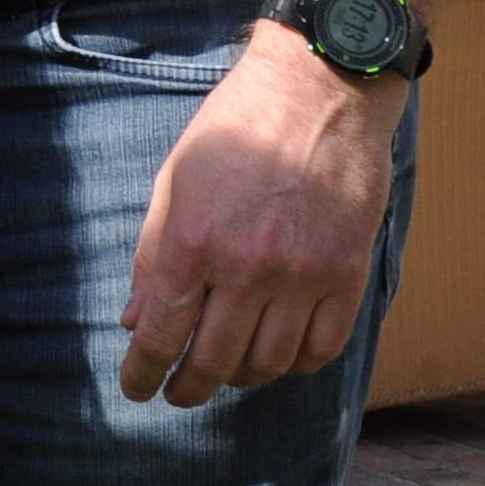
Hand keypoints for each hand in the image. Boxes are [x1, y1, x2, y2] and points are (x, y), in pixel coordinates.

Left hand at [120, 29, 404, 407]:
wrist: (319, 92)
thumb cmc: (235, 129)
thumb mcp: (174, 181)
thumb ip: (152, 254)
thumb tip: (134, 321)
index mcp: (194, 241)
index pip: (161, 334)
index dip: (143, 373)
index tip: (136, 389)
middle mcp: (248, 267)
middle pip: (215, 361)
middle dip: (188, 388)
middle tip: (178, 393)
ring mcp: (304, 274)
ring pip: (269, 363)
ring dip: (241, 377)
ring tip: (226, 370)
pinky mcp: (349, 274)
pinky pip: (322, 348)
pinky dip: (296, 364)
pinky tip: (278, 355)